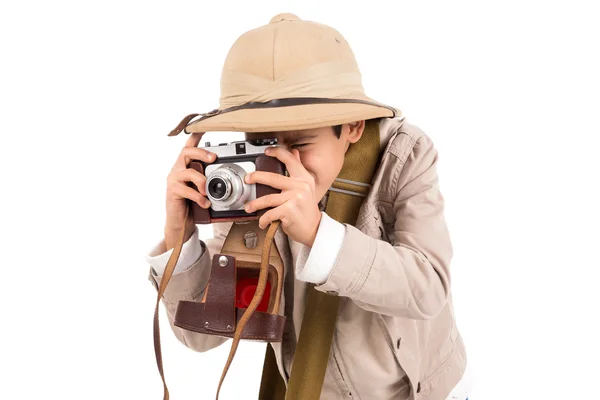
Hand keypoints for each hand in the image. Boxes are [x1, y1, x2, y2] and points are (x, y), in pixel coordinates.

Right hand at [164, 132, 216, 249]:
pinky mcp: (172, 191)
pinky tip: (205, 203)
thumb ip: (210, 180)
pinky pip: (187, 190)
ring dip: (202, 181)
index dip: (196, 135)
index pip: (189, 146)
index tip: (204, 125)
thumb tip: (226, 175)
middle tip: (213, 157)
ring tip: (207, 191)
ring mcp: (174, 180)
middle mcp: (178, 169)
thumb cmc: (192, 204)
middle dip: (201, 152)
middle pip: (186, 152)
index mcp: (186, 166)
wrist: (180, 222)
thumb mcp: (203, 189)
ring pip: (188, 171)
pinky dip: (199, 197)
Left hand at [244, 147, 321, 246]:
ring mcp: (295, 198)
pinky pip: (270, 213)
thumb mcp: (307, 187)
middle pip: (273, 178)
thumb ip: (299, 169)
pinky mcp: (290, 211)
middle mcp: (301, 186)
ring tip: (249, 207)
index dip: (277, 153)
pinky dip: (263, 219)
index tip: (266, 152)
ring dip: (255, 204)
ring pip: (268, 198)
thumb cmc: (307, 209)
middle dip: (257, 177)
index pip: (290, 160)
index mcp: (304, 178)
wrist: (314, 229)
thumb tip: (294, 152)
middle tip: (248, 178)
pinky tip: (262, 222)